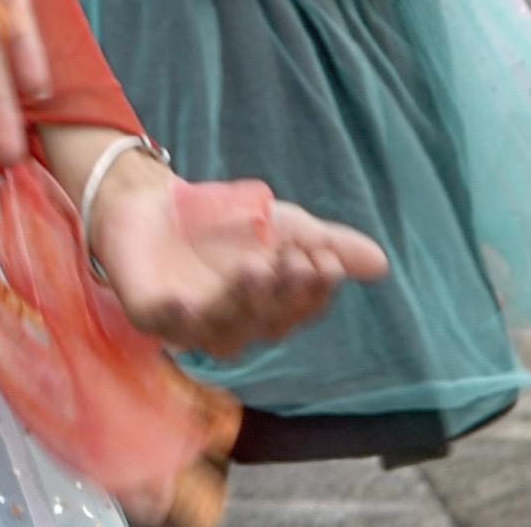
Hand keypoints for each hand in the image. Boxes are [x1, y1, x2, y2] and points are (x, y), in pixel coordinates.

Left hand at [61, 135, 387, 354]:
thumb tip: (381, 264)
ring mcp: (190, 327)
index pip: (299, 312)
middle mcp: (234, 329)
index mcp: (269, 313)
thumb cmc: (223, 223)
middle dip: (282, 294)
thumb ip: (326, 244)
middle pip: (266, 323)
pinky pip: (164, 325)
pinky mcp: (149, 315)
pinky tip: (184, 301)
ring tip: (254, 266)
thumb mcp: (282, 226)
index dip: (314, 292)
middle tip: (294, 259)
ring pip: (224, 329)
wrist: (153, 200)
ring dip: (242, 301)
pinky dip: (175, 317)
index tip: (326, 261)